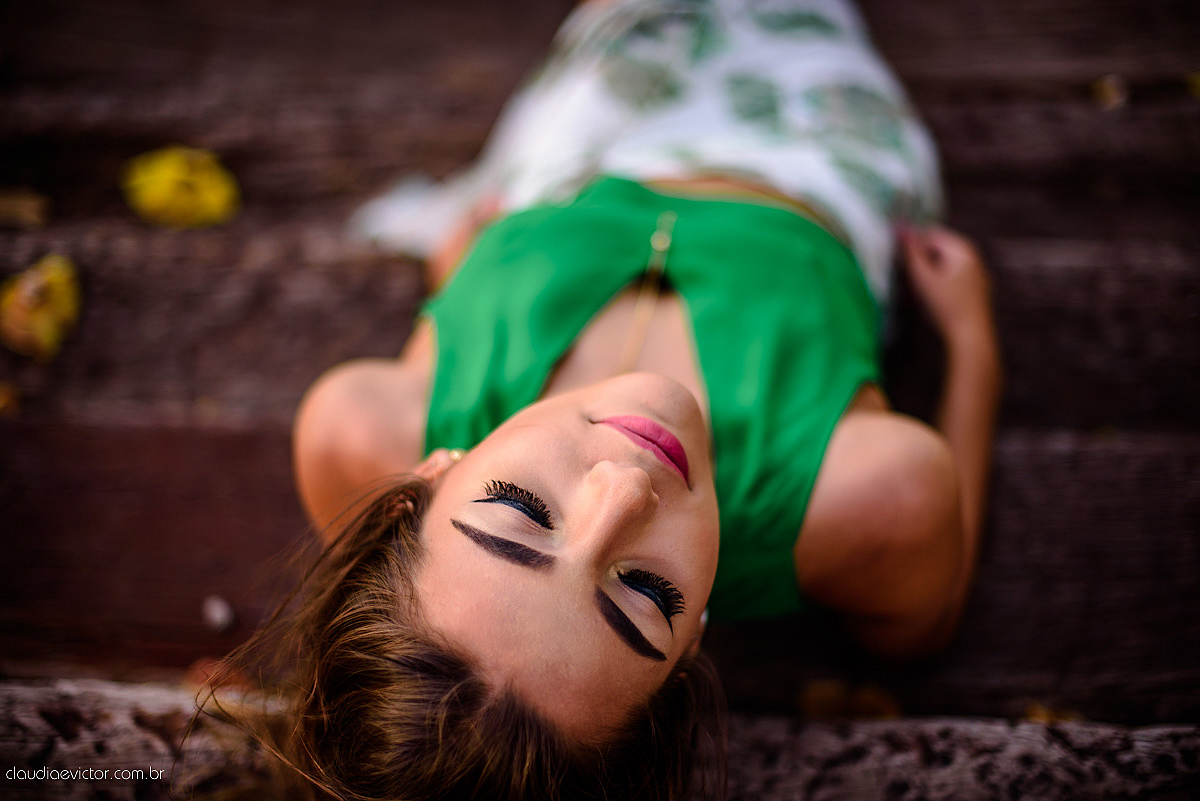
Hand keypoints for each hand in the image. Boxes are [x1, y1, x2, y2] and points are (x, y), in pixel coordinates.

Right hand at [899, 225, 994, 344]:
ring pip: (945, 265)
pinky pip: (953, 279)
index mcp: (963, 248)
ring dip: (928, 273)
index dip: (911, 243)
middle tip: (906, 276)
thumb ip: (911, 252)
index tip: (898, 258)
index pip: (931, 234)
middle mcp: (974, 257)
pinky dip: (939, 283)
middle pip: (939, 249)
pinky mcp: (976, 292)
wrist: (971, 337)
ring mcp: (977, 275)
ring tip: (917, 290)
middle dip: (920, 259)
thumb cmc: (946, 306)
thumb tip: (900, 229)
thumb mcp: (923, 277)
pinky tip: (931, 299)